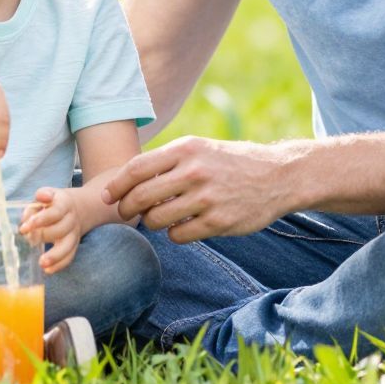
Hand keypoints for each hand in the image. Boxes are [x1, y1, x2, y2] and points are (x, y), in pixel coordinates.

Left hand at [19, 187, 80, 273]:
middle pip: (61, 229)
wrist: (75, 208)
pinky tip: (48, 270)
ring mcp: (74, 234)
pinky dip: (59, 265)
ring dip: (55, 256)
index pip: (55, 212)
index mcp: (65, 203)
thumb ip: (34, 205)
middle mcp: (72, 219)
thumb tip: (26, 218)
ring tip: (41, 263)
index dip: (40, 220)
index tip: (24, 228)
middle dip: (44, 236)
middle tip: (30, 240)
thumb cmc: (52, 203)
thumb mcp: (45, 196)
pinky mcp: (74, 246)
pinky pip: (69, 257)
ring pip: (67, 247)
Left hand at [102, 136, 296, 242]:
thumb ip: (167, 161)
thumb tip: (128, 179)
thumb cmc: (229, 162)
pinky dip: (174, 234)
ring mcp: (206, 198)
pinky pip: (178, 235)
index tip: (107, 195)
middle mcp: (194, 172)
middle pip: (141, 197)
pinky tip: (181, 226)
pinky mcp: (218, 222)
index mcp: (186, 149)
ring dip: (151, 222)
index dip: (116, 185)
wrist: (277, 175)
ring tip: (158, 217)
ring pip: (156, 219)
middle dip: (126, 209)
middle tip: (124, 213)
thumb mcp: (199, 148)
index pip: (136, 168)